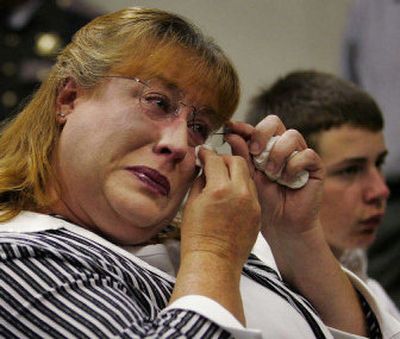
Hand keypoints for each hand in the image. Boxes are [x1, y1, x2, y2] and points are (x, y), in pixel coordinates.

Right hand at [180, 147, 260, 269]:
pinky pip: (251, 192)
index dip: (207, 154)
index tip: (203, 153)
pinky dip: (242, 188)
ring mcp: (252, 204)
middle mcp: (240, 193)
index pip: (215, 160)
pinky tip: (232, 196)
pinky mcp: (258, 214)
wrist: (214, 262)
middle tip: (214, 165)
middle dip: (224, 159)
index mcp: (220, 190)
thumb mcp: (192, 204)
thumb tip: (205, 169)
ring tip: (224, 181)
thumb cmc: (197, 237)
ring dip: (235, 173)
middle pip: (237, 161)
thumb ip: (201, 181)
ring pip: (247, 175)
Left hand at [225, 115, 324, 236]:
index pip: (256, 127)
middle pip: (274, 122)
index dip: (244, 127)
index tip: (231, 130)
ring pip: (291, 135)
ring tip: (271, 174)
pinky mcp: (315, 166)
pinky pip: (307, 154)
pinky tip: (287, 181)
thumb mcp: (248, 176)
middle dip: (262, 134)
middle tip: (255, 153)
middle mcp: (282, 146)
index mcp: (264, 147)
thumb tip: (231, 134)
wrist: (280, 224)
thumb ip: (241, 155)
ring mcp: (299, 154)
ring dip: (278, 155)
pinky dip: (294, 167)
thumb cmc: (262, 201)